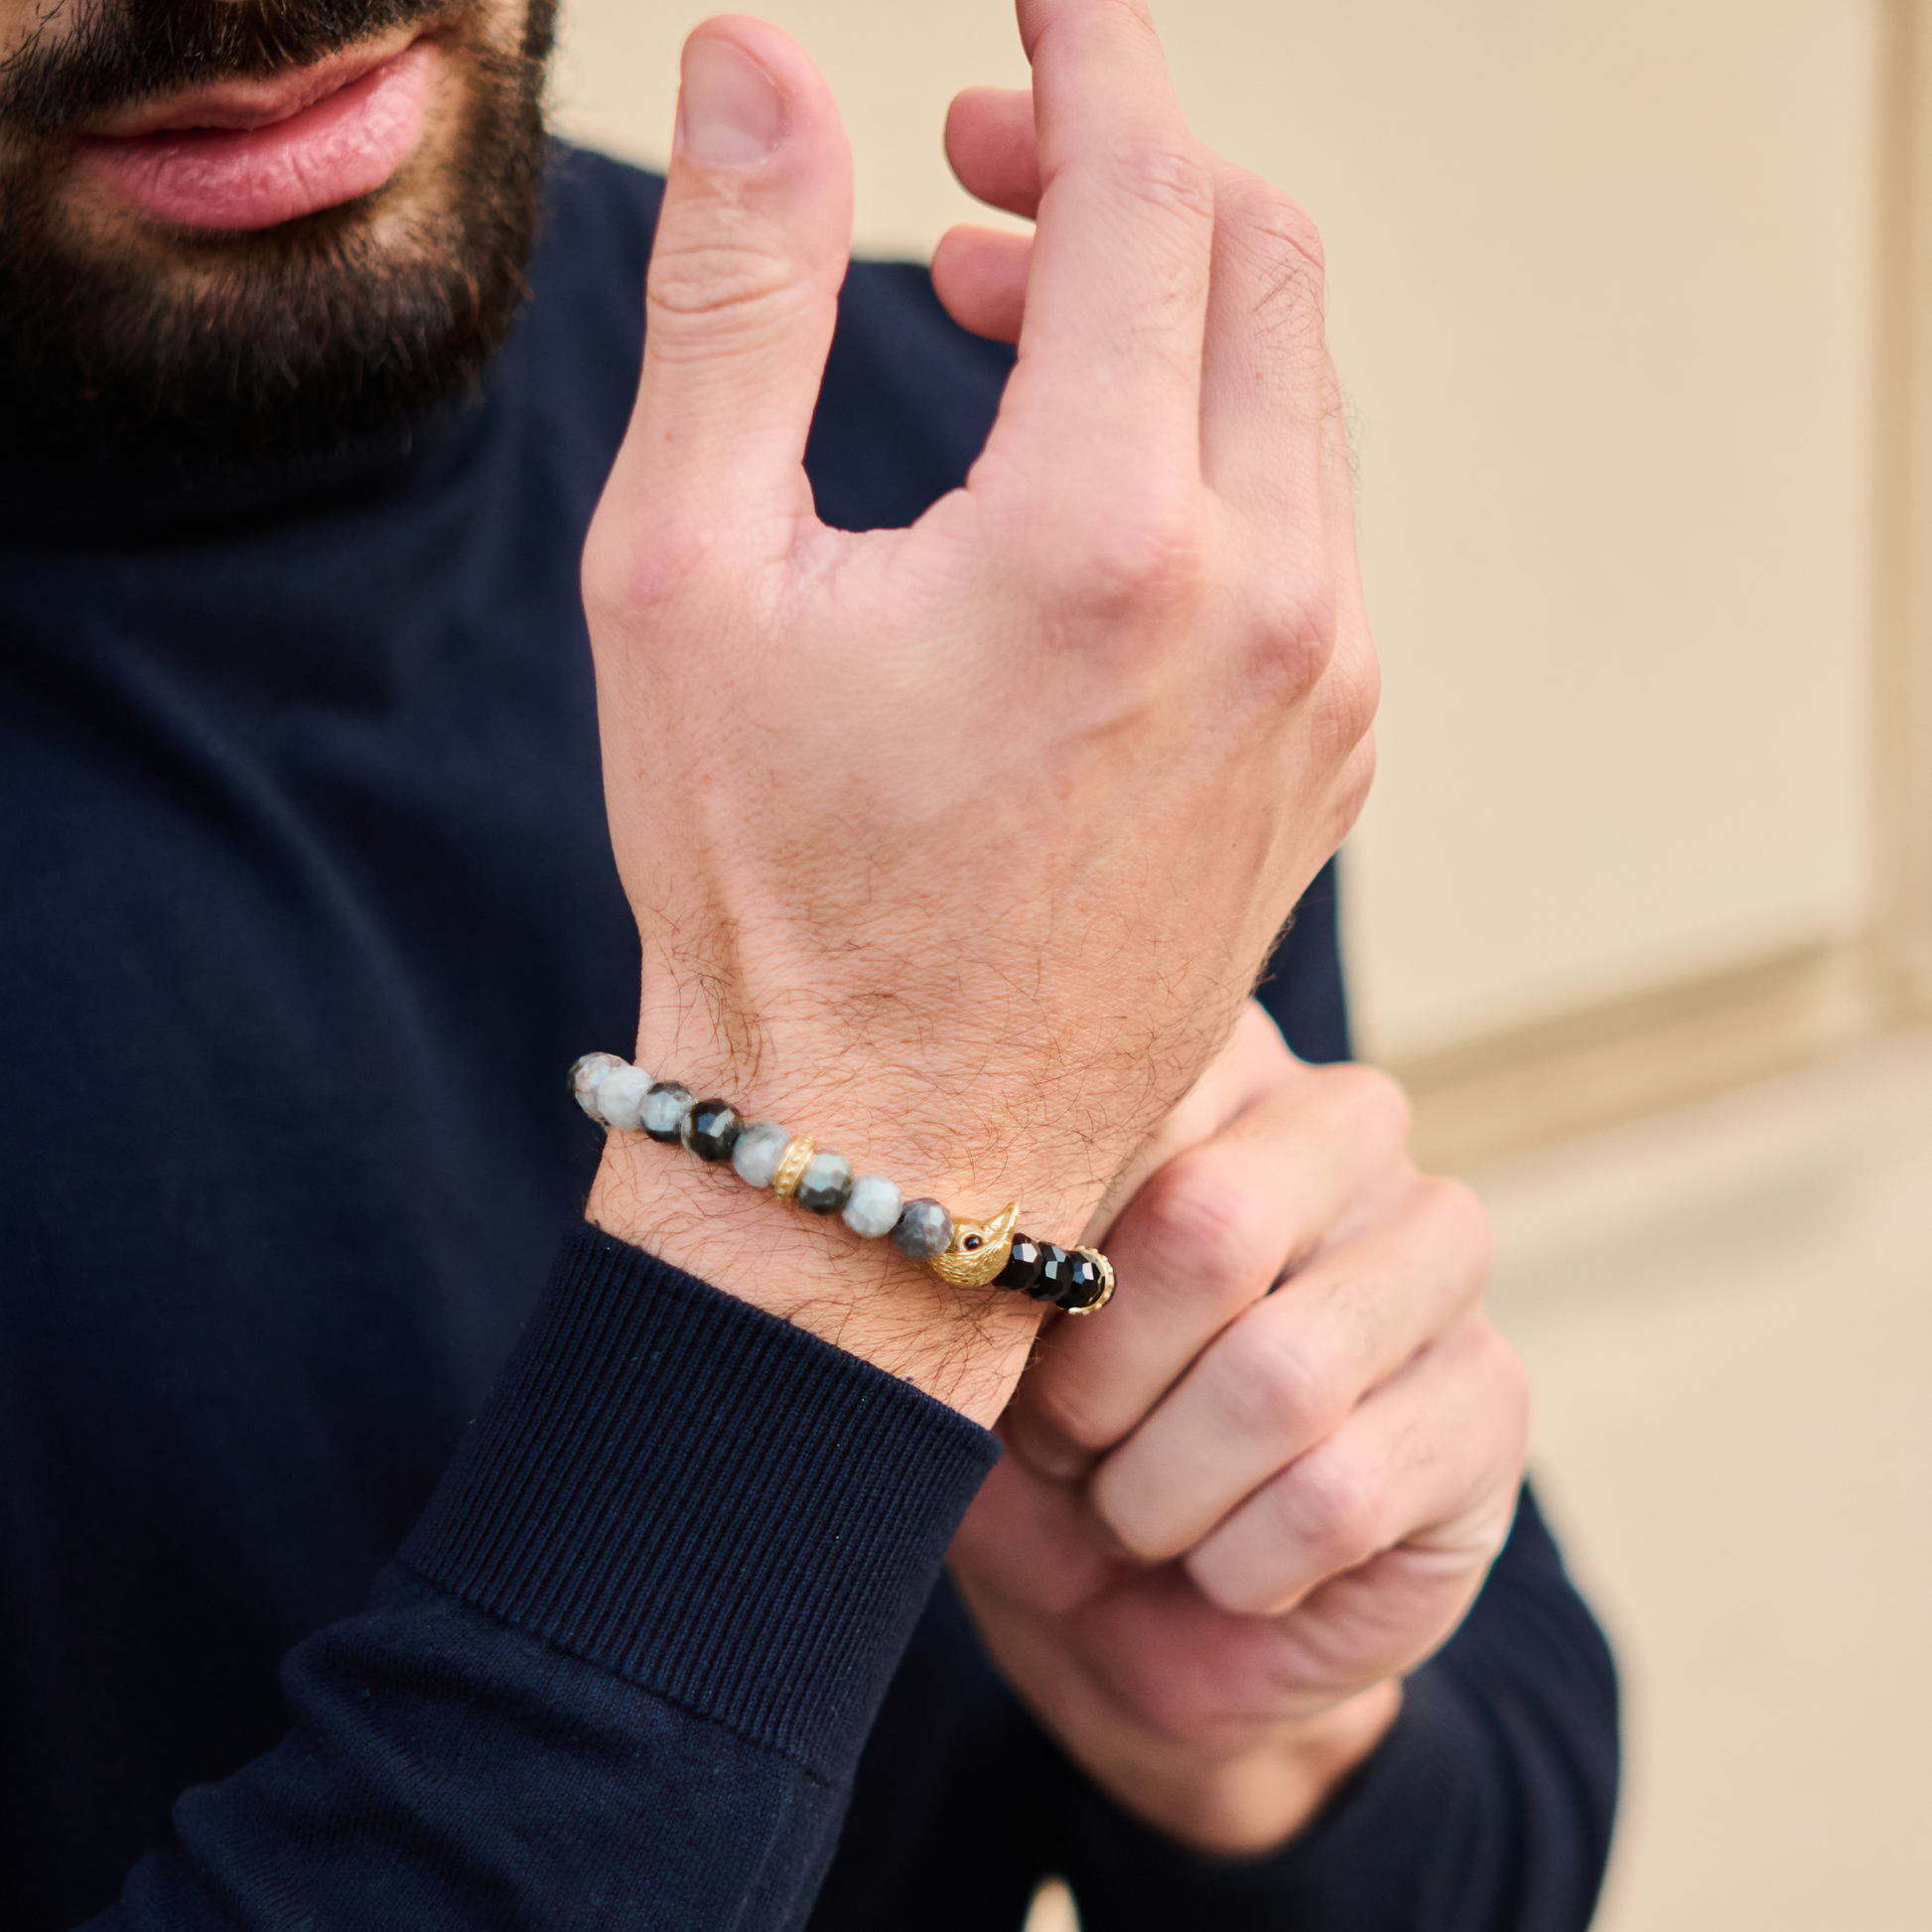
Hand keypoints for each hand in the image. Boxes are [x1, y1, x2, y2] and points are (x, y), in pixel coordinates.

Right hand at [583, 2, 1375, 1420]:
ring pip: (1299, 396)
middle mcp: (1268, 601)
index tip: (1032, 6)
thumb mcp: (689, 582)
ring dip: (1168, 315)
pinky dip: (1219, 451)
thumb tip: (756, 60)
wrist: (891, 1155)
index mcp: (1103, 534)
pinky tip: (1090, 497)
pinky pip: (1318, 530)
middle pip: (1257, 264)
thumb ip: (731, 298)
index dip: (1085, 53)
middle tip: (973, 180)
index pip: (1146, 186)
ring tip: (997, 329)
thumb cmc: (769, 896)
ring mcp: (1326, 694)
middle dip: (1125, 167)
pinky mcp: (1332, 767)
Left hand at [947, 1003, 1527, 1852]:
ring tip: (1131, 1512)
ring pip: (1278, 1379)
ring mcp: (1437, 1253)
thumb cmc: (1038, 1434)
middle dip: (1093, 1383)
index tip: (984, 1319)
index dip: (1035, 1244)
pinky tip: (1227, 1561)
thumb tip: (957, 1213)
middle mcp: (1345, 1124)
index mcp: (1208, 1062)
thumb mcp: (970, 1328)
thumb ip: (978, 1233)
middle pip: (1208, 1225)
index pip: (1122, 1094)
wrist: (1124, 1625)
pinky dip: (1236, 1566)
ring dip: (1158, 1495)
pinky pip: (1339, 1496)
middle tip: (1058, 1441)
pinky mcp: (1490, 1399)